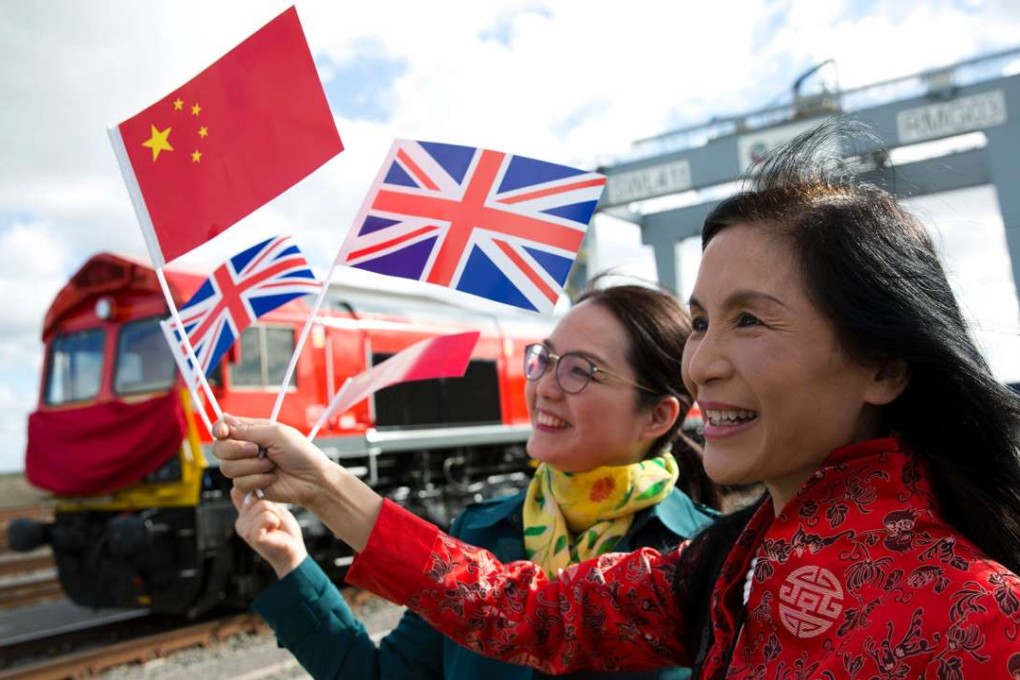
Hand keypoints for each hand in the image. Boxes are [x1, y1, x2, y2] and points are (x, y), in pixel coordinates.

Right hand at [213, 414, 328, 506]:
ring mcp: (246, 468)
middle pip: (219, 449)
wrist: (312, 479)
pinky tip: (271, 478)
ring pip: (227, 468)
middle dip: (237, 449)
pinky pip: (239, 483)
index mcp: (252, 431)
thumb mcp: (277, 434)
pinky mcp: (249, 485)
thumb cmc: (301, 453)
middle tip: (257, 450)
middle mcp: (245, 449)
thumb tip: (227, 425)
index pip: (224, 427)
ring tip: (271, 465)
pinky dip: (257, 480)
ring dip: (252, 466)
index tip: (223, 432)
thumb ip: (250, 430)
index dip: (219, 429)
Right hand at [230, 488, 306, 578]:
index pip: (239, 491)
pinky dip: (275, 521)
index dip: (254, 489)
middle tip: (275, 522)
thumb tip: (244, 486)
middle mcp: (240, 522)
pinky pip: (266, 517)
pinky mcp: (252, 536)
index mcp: (243, 515)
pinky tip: (274, 531)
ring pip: (263, 506)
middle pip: (256, 497)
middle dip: (272, 507)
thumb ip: (259, 499)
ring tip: (275, 527)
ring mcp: (244, 530)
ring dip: (275, 515)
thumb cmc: (285, 532)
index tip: (268, 501)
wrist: (293, 552)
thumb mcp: (272, 510)